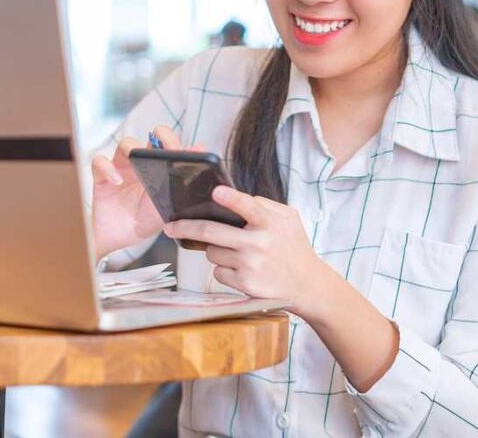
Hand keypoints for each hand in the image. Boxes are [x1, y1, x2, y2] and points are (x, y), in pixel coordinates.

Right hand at [91, 125, 200, 259]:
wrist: (121, 238)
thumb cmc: (146, 220)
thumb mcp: (167, 208)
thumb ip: (182, 189)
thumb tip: (198, 172)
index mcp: (161, 168)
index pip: (172, 146)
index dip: (177, 142)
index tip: (182, 150)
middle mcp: (143, 163)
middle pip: (153, 136)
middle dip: (160, 135)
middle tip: (164, 146)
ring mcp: (122, 167)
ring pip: (125, 144)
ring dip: (131, 148)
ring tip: (135, 160)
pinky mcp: (102, 176)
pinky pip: (100, 162)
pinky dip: (108, 168)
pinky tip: (117, 181)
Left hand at [163, 186, 326, 317]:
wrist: (306, 285)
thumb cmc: (293, 247)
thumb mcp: (289, 219)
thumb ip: (265, 206)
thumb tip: (233, 197)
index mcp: (271, 223)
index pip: (249, 206)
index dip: (230, 198)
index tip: (215, 191)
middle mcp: (259, 244)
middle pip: (211, 233)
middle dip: (185, 227)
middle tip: (171, 225)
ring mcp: (249, 266)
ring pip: (211, 252)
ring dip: (215, 249)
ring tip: (236, 251)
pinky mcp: (244, 284)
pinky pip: (217, 272)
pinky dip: (224, 269)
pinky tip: (241, 269)